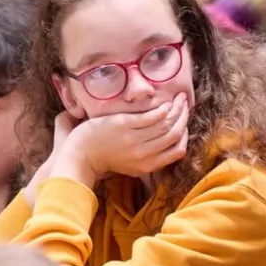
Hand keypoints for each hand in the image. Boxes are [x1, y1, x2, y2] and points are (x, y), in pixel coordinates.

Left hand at [55, 94, 189, 184]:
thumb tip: (167, 145)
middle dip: (183, 116)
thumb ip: (149, 158)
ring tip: (179, 98)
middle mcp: (144, 154)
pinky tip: (165, 102)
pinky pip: (152, 116)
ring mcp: (135, 139)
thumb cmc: (105, 158)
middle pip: (174, 134)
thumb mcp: (132, 166)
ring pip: (166, 123)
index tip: (184, 122)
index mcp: (148, 166)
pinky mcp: (125, 125)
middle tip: (185, 104)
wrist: (81, 156)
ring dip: (176, 108)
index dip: (184, 135)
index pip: (177, 150)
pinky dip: (162, 108)